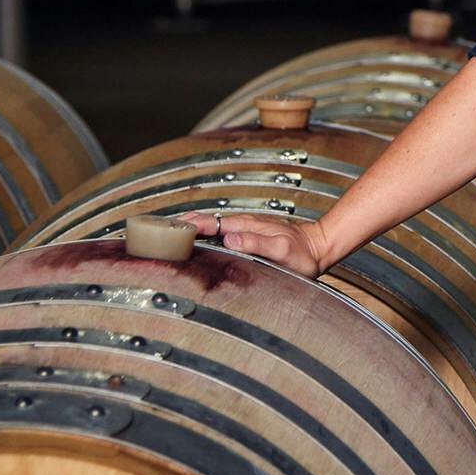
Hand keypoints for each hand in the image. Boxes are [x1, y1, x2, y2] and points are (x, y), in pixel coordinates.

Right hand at [180, 208, 331, 277]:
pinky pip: (219, 232)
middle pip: (205, 221)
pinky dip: (203, 233)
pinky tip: (196, 241)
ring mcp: (244, 229)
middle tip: (157, 231)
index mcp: (246, 226)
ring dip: (190, 227)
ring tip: (168, 234)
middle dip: (182, 224)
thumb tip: (230, 238)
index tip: (169, 230)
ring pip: (211, 226)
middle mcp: (242, 225)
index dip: (189, 225)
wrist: (318, 248)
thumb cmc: (302, 253)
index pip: (210, 223)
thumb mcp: (281, 250)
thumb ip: (257, 243)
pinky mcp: (247, 236)